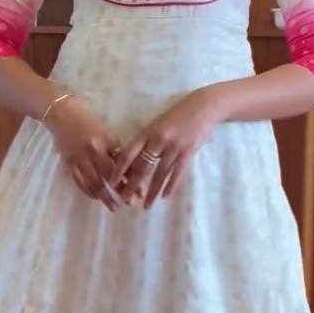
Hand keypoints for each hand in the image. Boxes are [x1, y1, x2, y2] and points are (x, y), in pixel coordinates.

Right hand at [46, 95, 133, 211]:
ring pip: (93, 183)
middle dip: (120, 191)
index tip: (140, 190)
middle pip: (108, 177)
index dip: (131, 178)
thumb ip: (114, 147)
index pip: (120, 164)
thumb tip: (127, 165)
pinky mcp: (68, 164)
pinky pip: (79, 182)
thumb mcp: (104, 128)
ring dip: (105, 197)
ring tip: (114, 207)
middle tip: (130, 203)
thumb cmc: (85, 116)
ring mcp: (78, 159)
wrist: (59, 112)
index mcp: (103, 141)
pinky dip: (89, 191)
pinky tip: (96, 197)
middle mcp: (91, 152)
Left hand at [108, 90, 216, 208]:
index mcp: (147, 132)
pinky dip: (170, 186)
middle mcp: (158, 140)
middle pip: (142, 166)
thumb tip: (133, 160)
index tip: (110, 182)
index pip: (128, 153)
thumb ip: (146, 140)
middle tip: (124, 200)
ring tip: (146, 205)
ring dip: (151, 191)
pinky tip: (165, 197)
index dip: (118, 169)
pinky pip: (177, 173)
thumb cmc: (177, 115)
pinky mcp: (188, 152)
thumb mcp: (157, 124)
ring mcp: (174, 146)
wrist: (203, 106)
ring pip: (159, 173)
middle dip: (132, 185)